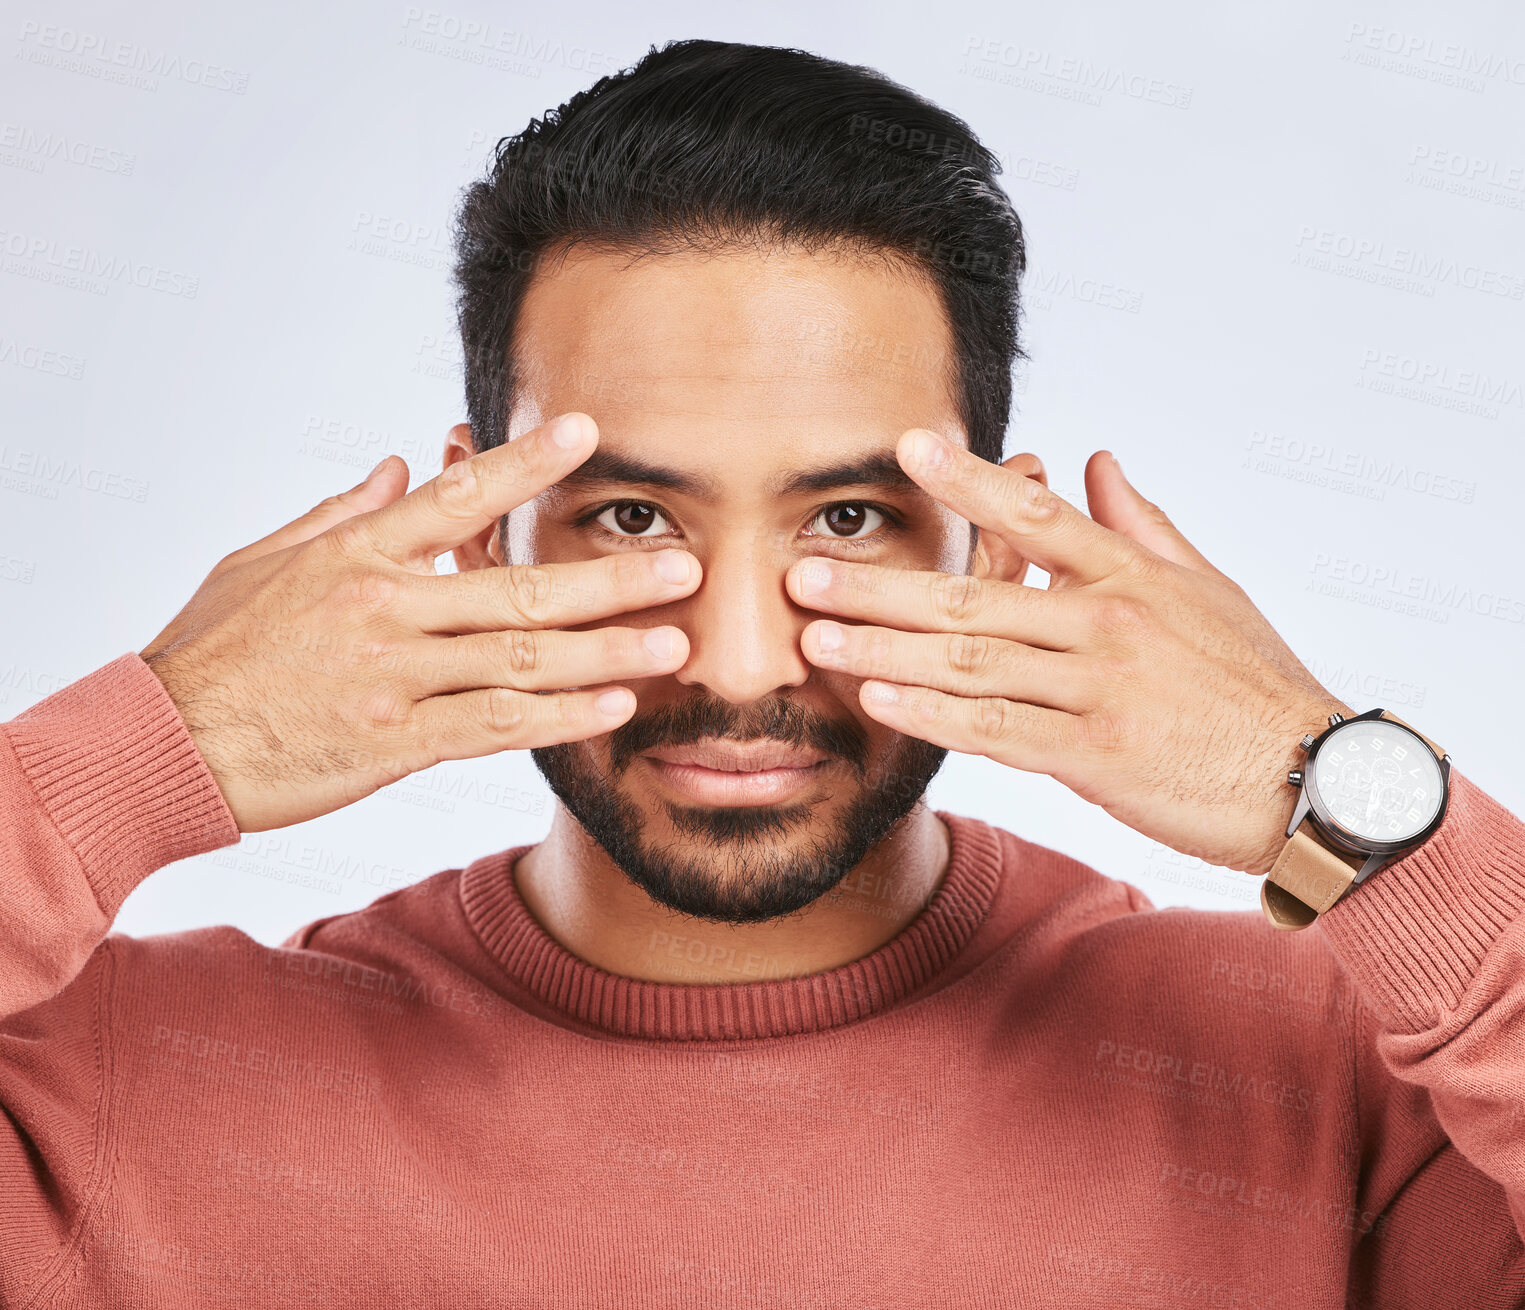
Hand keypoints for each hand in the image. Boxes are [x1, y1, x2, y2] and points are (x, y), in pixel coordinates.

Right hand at [140, 413, 699, 831]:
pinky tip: (611, 709)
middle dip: (607, 578)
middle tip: (686, 567)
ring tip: (674, 645)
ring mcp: (388, 678)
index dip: (526, 464)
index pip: (456, 498)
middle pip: (515, 589)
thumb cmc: (210, 648)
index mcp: (354, 555)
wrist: (157, 743)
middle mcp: (381, 609)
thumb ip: (343, 512)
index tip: (590, 434)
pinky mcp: (390, 743)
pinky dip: (556, 719)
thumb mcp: (262, 560)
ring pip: (517, 661)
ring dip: (605, 653)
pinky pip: (491, 727)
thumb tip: (402, 463)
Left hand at [785, 431, 1351, 876]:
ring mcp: (1099, 690)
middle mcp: (1108, 622)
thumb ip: (1142, 522)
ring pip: (973, 661)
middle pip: (977, 592)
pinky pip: (996, 730)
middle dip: (884, 581)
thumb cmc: (1256, 681)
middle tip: (804, 569)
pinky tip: (878, 699)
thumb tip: (1095, 457)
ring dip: (886, 647)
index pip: (1037, 512)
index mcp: (1132, 574)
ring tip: (817, 636)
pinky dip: (932, 714)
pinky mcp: (1095, 756)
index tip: (906, 448)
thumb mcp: (1209, 588)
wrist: (1312, 780)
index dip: (968, 478)